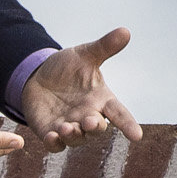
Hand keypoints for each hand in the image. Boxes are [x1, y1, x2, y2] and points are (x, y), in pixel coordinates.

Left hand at [16, 29, 143, 147]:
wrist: (38, 75)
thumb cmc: (68, 67)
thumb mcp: (85, 54)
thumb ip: (104, 47)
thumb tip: (125, 31)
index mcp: (100, 99)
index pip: (118, 113)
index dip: (128, 124)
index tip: (137, 136)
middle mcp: (87, 115)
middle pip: (97, 129)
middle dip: (95, 128)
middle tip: (90, 122)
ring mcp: (69, 126)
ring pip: (76, 139)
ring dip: (73, 136)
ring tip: (65, 127)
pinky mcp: (50, 132)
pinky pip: (54, 145)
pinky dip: (54, 144)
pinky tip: (51, 137)